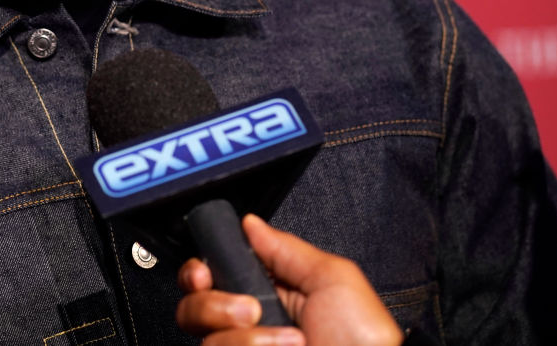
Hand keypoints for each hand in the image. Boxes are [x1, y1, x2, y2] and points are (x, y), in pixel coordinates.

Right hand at [176, 214, 404, 345]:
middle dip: (213, 302)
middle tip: (250, 307)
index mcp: (269, 295)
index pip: (213, 276)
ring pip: (205, 338)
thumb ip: (286, 248)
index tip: (204, 271)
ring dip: (245, 336)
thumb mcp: (332, 278)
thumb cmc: (364, 340)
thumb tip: (250, 223)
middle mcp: (249, 327)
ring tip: (288, 341)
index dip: (199, 269)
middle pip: (193, 306)